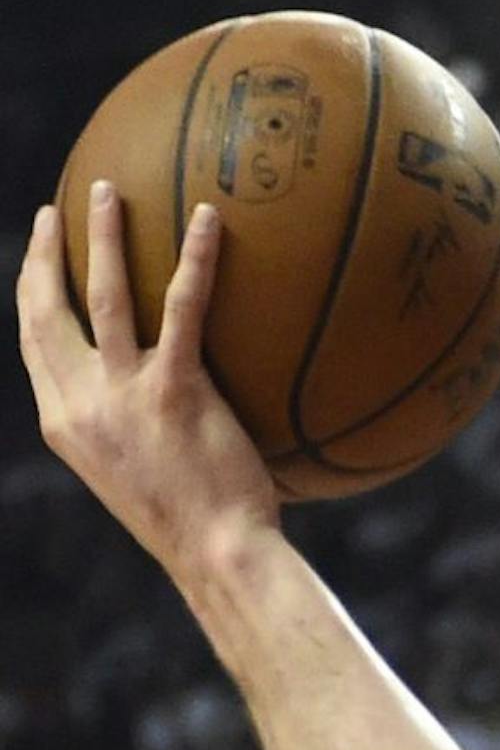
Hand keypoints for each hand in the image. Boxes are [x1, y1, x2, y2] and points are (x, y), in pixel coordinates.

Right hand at [17, 185, 281, 583]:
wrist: (219, 559)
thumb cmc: (194, 531)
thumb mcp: (137, 479)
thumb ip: (126, 431)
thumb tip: (151, 403)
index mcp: (63, 425)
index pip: (33, 345)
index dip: (31, 293)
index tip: (39, 259)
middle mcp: (81, 404)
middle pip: (46, 309)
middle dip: (46, 252)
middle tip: (56, 210)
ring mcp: (124, 394)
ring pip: (102, 292)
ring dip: (102, 234)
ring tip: (108, 190)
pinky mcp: (175, 390)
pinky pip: (183, 307)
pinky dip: (195, 258)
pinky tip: (210, 220)